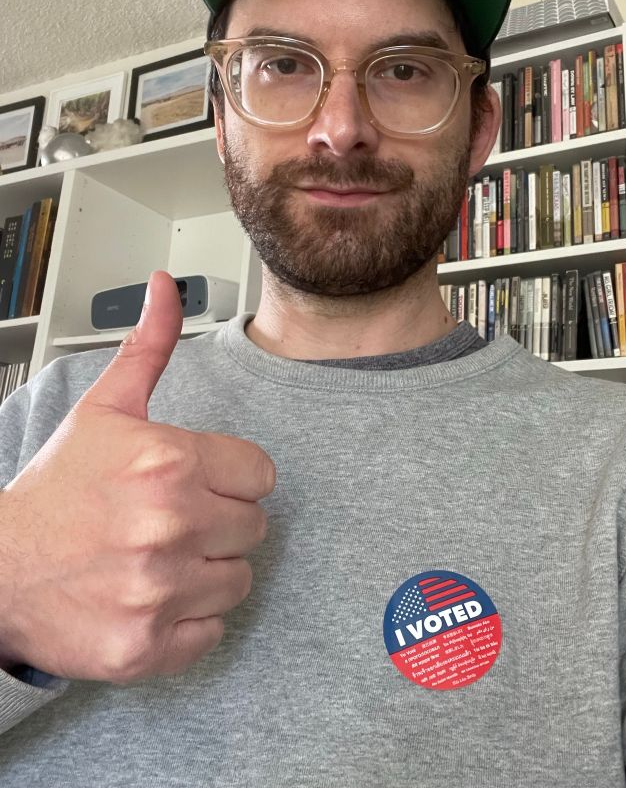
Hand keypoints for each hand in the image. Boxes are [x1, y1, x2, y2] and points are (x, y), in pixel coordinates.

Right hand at [0, 270, 274, 683]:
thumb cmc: (59, 488)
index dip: (230, 478)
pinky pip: (211, 632)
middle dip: (220, 521)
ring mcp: (157, 590)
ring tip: (160, 558)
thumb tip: (165, 286)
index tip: (198, 482)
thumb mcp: (105, 408)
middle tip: (173, 521)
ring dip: (207, 571)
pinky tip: (151, 597)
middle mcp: (169, 524)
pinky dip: (188, 621)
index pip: (261, 474)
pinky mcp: (145, 646)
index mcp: (169, 461)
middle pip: (255, 527)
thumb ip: (149, 347)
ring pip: (239, 580)